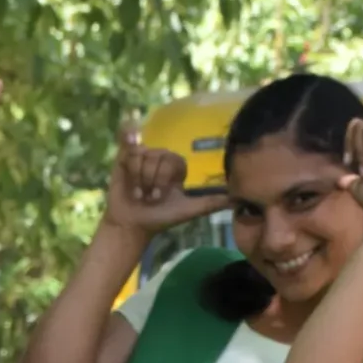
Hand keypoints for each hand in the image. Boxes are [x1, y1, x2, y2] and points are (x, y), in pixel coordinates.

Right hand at [103, 124, 220, 234]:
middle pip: (158, 158)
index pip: (174, 161)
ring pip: (142, 156)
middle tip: (147, 197)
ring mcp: (142, 156)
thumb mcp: (188, 210)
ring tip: (136, 191)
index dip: (164, 179)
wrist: (132, 224)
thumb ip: (211, 202)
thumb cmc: (160, 218)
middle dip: (151, 181)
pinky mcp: (124, 156)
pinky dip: (129, 139)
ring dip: (137, 179)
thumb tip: (238, 197)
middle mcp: (160, 157)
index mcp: (176, 166)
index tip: (159, 197)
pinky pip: (129, 144)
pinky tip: (131, 138)